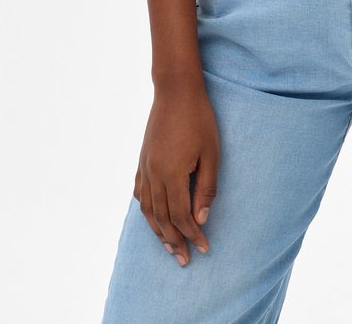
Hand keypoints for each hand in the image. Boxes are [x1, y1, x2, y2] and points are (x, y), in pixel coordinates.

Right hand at [133, 82, 219, 266]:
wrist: (176, 90)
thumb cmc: (199, 119)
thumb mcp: (211, 153)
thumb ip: (206, 188)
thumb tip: (201, 219)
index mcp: (172, 175)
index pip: (182, 216)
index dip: (193, 235)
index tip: (204, 248)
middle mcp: (154, 175)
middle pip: (162, 219)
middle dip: (174, 242)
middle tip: (184, 260)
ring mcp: (145, 168)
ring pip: (148, 210)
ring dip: (158, 232)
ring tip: (169, 248)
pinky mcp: (142, 160)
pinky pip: (140, 194)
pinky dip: (147, 211)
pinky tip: (153, 218)